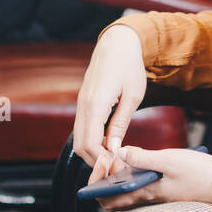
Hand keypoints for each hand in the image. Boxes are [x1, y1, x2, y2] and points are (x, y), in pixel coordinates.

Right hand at [74, 25, 146, 168]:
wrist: (116, 44)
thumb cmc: (128, 66)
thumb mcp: (132, 96)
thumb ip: (120, 123)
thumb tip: (113, 148)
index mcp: (95, 104)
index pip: (89, 143)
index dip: (102, 160)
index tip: (119, 167)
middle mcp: (83, 105)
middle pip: (80, 145)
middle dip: (96, 160)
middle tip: (117, 167)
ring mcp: (81, 104)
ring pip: (79, 138)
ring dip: (93, 151)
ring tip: (114, 157)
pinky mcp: (84, 102)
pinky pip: (82, 127)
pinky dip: (92, 140)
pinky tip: (108, 143)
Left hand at [86, 145, 211, 211]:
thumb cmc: (199, 173)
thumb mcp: (169, 159)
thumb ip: (143, 157)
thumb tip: (120, 153)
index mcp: (144, 193)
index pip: (107, 200)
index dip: (96, 183)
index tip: (103, 161)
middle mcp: (146, 198)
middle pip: (112, 196)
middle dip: (104, 178)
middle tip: (110, 157)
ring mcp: (154, 194)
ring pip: (125, 188)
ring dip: (118, 173)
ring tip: (123, 153)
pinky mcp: (162, 189)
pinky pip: (138, 184)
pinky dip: (131, 172)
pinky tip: (138, 156)